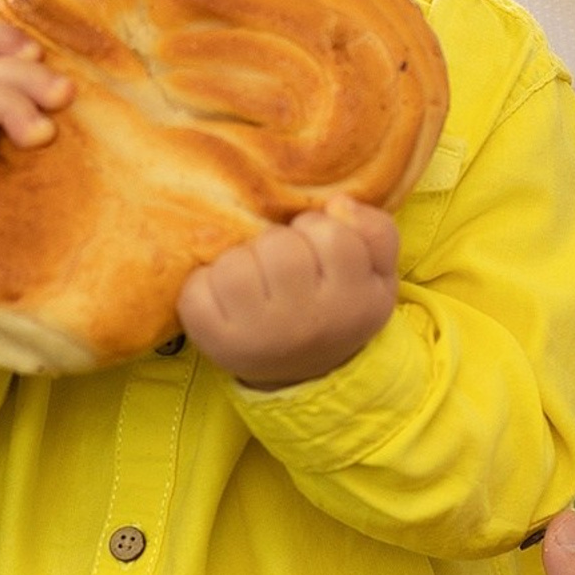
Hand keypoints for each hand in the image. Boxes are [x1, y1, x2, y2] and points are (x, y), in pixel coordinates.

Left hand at [177, 199, 399, 388]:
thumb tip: (338, 203)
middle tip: (282, 267)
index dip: (317, 230)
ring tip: (254, 280)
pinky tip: (225, 298)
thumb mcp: (376, 274)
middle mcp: (309, 323)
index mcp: (355, 303)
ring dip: (241, 261)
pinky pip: (198, 289)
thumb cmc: (336, 305)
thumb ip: (375, 232)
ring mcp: (260, 336)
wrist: (303, 371)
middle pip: (279, 246)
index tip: (315, 249)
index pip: (331, 235)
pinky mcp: (217, 343)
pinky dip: (205, 285)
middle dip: (278, 244)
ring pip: (235, 264)